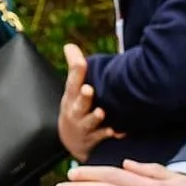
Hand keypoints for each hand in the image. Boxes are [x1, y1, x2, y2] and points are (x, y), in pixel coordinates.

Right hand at [58, 46, 121, 163]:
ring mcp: (82, 126)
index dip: (77, 71)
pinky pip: (100, 137)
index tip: (81, 61)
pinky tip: (117, 132)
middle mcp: (75, 111)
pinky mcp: (92, 139)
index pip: (73, 81)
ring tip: (100, 112)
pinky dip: (107, 134)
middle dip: (83, 97)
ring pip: (88, 122)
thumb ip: (74, 68)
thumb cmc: (75, 107)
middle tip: (88, 89)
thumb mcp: (71, 89)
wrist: (70, 139)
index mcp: (71, 96)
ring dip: (94, 117)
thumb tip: (68, 45)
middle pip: (78, 103)